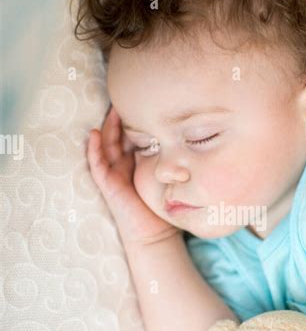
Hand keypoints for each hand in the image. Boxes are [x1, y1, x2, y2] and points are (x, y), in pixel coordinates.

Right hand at [87, 104, 178, 244]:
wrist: (155, 233)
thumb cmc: (162, 206)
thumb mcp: (167, 176)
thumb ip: (170, 161)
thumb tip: (186, 139)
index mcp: (136, 161)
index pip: (132, 135)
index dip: (134, 118)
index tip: (143, 100)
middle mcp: (122, 165)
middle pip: (117, 135)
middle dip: (120, 117)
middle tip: (124, 97)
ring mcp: (113, 174)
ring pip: (105, 145)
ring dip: (106, 127)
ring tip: (111, 109)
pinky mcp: (108, 185)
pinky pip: (97, 163)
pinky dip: (94, 149)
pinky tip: (94, 134)